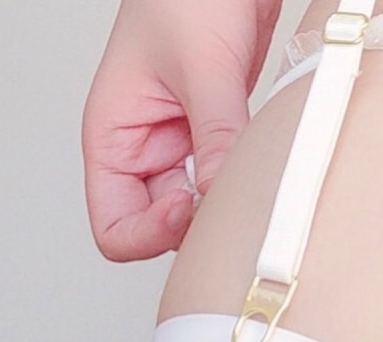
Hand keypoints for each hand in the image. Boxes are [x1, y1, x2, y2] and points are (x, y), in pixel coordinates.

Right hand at [81, 0, 283, 261]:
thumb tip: (219, 199)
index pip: (114, 226)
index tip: (190, 208)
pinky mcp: (220, 133)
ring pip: (200, 207)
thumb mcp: (204, 65)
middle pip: (161, 226)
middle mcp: (145, 146)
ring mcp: (184, 142)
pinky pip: (229, 180)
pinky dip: (248, 186)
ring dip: (225, 208)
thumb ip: (215, 135)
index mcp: (114, 135)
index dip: (151, 234)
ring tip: (255, 188)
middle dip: (195, 227)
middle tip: (234, 207)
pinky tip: (268, 174)